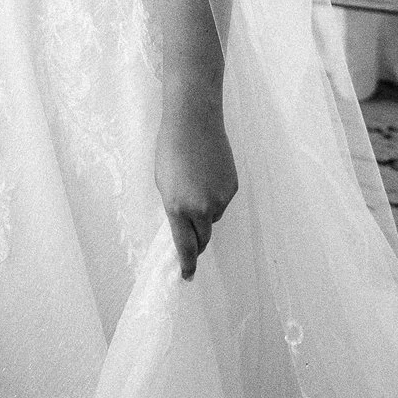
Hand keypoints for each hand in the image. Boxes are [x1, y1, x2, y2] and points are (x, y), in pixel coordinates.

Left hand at [154, 89, 237, 280]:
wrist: (193, 121)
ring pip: (213, 217)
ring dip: (204, 211)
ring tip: (194, 183)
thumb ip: (175, 208)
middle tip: (191, 238)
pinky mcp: (233, 188)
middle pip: (203, 238)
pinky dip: (214, 195)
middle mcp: (202, 208)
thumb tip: (186, 225)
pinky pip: (222, 200)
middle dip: (197, 241)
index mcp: (178, 208)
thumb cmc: (170, 149)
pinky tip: (207, 174)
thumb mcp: (163, 183)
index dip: (187, 265)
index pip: (185, 247)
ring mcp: (220, 199)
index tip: (186, 276)